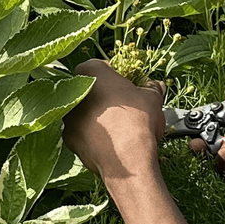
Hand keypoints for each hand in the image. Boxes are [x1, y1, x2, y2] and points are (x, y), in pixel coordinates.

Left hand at [64, 59, 166, 184]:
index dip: (111, 74)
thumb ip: (151, 87)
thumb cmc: (137, 121)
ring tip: (117, 126)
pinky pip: (81, 132)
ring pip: (82, 111)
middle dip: (102, 96)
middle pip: (88, 89)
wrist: (126, 158)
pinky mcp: (69, 138)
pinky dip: (92, 135)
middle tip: (121, 106)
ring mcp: (68, 116)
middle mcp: (74, 93)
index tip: (123, 84)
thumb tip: (155, 86)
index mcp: (91, 73)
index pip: (96, 65)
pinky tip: (109, 141)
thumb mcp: (152, 98)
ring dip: (96, 116)